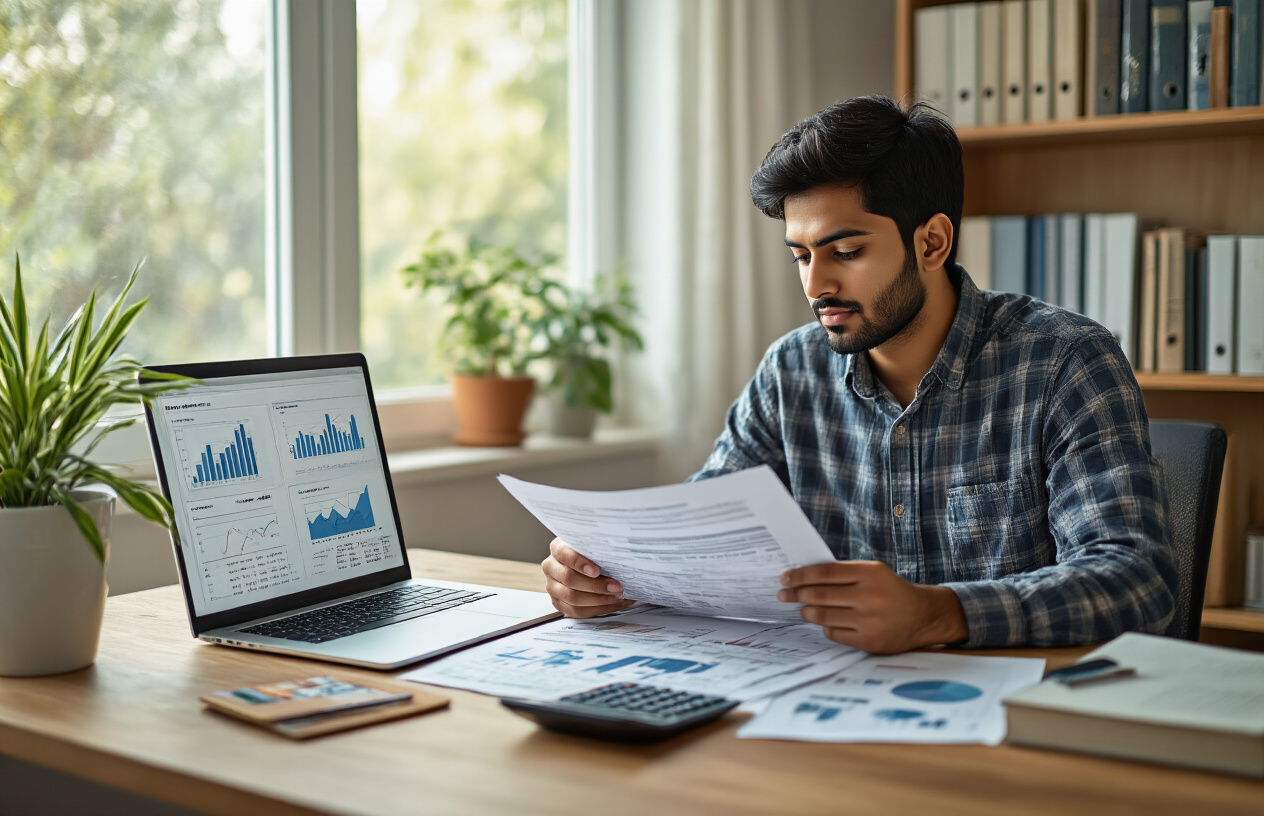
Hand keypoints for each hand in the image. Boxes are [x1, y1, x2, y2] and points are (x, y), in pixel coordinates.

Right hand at [541, 537, 634, 617]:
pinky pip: (577, 611)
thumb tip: (618, 555)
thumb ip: (598, 547)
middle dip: (596, 585)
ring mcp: (552, 587)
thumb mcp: (592, 545)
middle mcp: (551, 567)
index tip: (597, 571)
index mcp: (557, 549)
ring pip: (573, 598)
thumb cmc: (591, 553)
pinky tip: (613, 604)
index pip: (565, 554)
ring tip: (618, 597)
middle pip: (569, 579)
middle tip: (617, 587)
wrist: (584, 564)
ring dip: (599, 600)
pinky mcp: (558, 603)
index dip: (580, 563)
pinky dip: (598, 609)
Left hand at [777, 561, 968, 653]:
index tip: (785, 578)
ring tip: (802, 608)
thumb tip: (804, 577)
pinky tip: (824, 622)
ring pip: (823, 616)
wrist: (922, 616)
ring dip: (806, 612)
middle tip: (783, 595)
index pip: (825, 573)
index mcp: (870, 573)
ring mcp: (869, 621)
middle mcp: (870, 596)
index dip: (801, 576)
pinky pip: (834, 634)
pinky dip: (825, 627)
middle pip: (820, 595)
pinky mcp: (868, 641)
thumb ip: (843, 574)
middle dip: (796, 594)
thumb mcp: (873, 573)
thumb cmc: (891, 591)